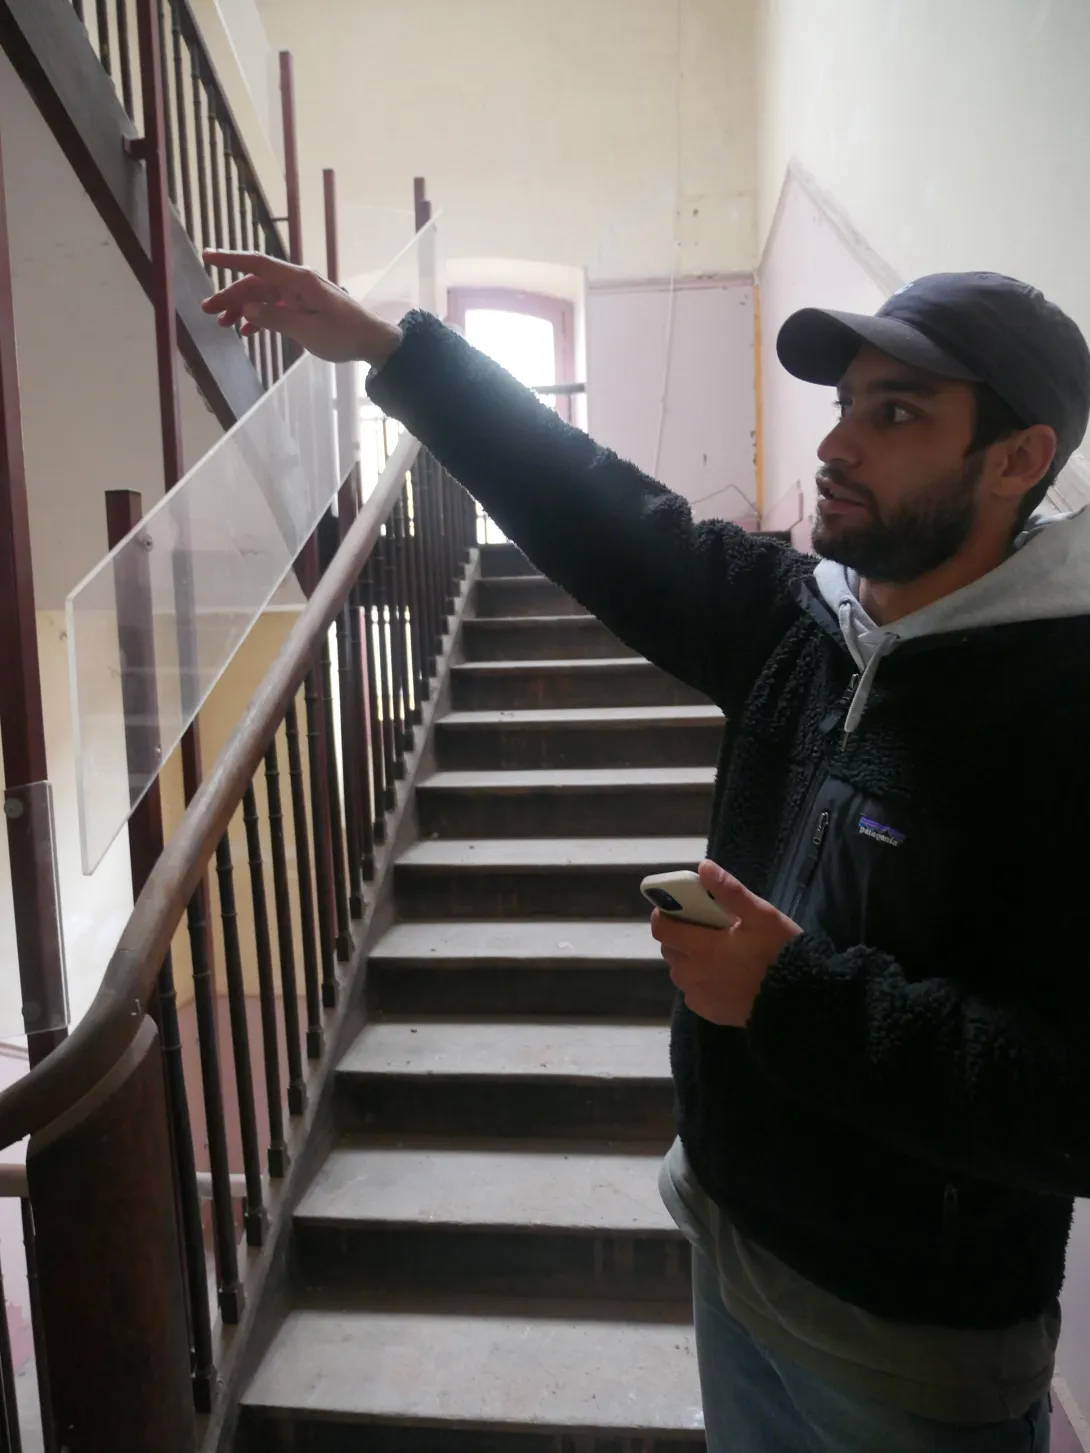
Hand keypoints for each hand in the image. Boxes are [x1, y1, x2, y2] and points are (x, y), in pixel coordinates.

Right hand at [200, 251, 402, 365]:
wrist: (373, 341)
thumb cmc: (343, 335)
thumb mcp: (307, 331)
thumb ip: (275, 318)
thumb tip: (247, 308)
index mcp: (298, 280)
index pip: (257, 264)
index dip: (230, 259)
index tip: (206, 255)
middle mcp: (297, 282)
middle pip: (256, 284)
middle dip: (230, 296)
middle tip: (207, 311)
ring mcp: (301, 293)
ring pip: (263, 296)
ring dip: (243, 308)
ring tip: (223, 324)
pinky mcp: (305, 305)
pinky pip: (276, 306)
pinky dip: (261, 316)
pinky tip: (248, 331)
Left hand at [651, 860, 801, 1026]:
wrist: (798, 1001)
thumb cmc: (779, 953)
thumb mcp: (762, 915)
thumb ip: (731, 891)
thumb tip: (704, 867)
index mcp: (701, 947)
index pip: (661, 928)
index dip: (665, 915)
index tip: (678, 908)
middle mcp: (692, 973)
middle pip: (669, 949)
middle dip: (680, 935)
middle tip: (706, 929)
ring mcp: (698, 995)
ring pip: (680, 971)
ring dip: (689, 959)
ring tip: (717, 953)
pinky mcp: (707, 1012)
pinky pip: (693, 992)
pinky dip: (700, 981)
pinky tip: (723, 976)